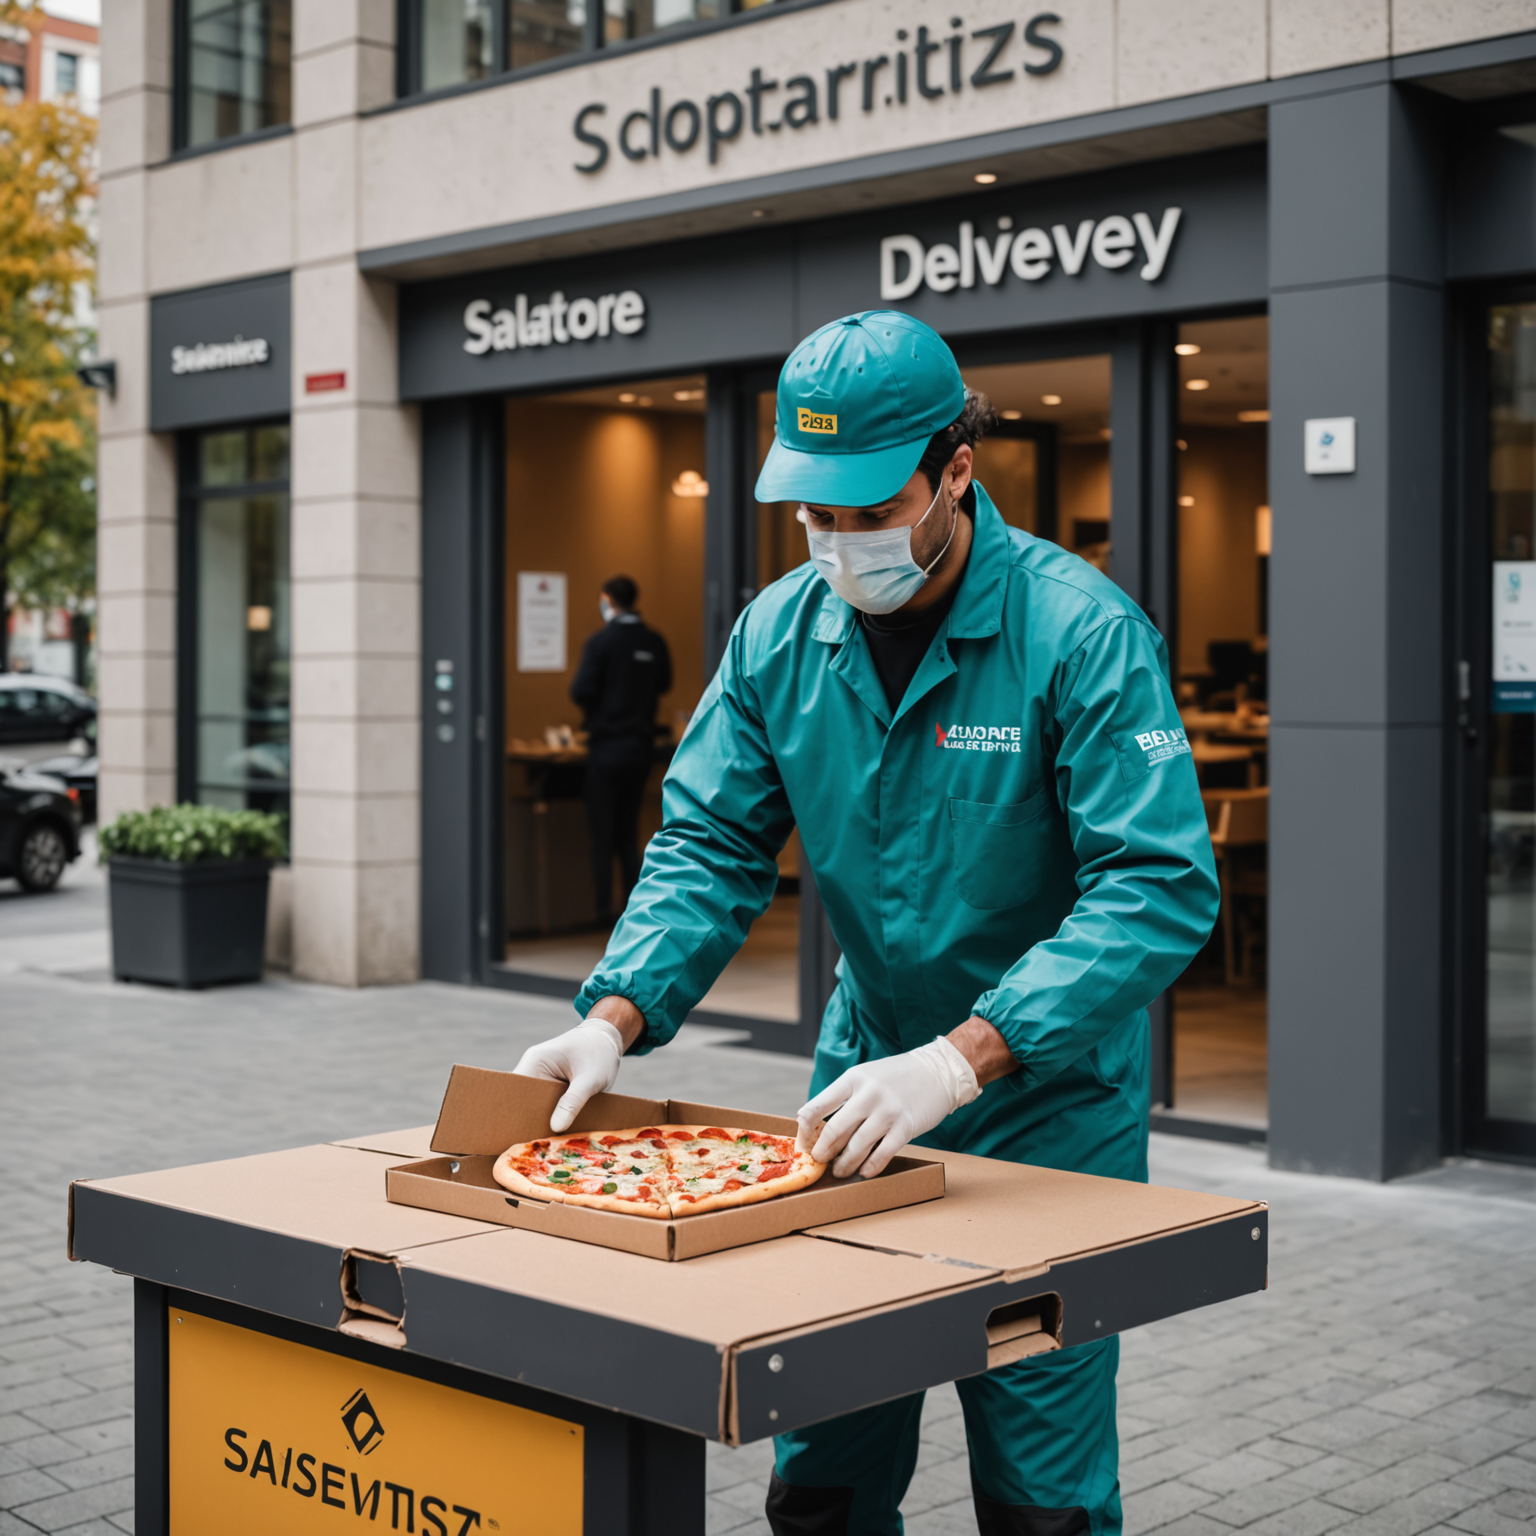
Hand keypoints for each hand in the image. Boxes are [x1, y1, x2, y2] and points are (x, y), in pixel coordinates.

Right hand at [514, 1017, 625, 1132]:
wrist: (607, 1039)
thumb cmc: (600, 1053)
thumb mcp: (591, 1078)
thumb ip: (574, 1101)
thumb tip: (556, 1128)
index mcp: (536, 1061)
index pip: (515, 1091)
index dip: (516, 1113)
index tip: (521, 1135)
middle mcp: (533, 1068)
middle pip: (523, 1100)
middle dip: (530, 1120)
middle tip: (536, 1144)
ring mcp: (541, 1076)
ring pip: (534, 1103)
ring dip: (542, 1118)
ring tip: (547, 1141)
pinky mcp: (550, 1084)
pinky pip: (546, 1102)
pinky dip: (552, 1114)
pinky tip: (558, 1130)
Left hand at [796, 1036, 980, 1178]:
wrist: (938, 1071)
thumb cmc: (897, 1076)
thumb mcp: (866, 1075)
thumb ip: (844, 1096)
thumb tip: (815, 1123)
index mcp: (853, 1078)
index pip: (818, 1106)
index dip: (806, 1128)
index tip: (803, 1142)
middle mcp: (868, 1094)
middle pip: (836, 1130)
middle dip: (823, 1151)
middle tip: (819, 1161)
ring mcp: (888, 1111)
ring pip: (857, 1146)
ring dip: (845, 1164)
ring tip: (839, 1172)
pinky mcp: (906, 1126)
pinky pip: (882, 1154)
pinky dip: (870, 1167)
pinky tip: (864, 1172)